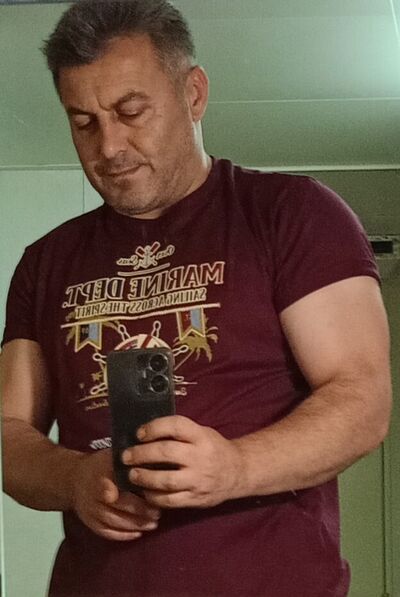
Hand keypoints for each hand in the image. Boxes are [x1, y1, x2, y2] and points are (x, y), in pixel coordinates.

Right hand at [71, 448, 160, 540]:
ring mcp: (90, 511)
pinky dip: (123, 535)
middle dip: (139, 511)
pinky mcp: (90, 523)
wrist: (74, 479)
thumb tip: (151, 459)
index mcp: (99, 475)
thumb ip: (127, 460)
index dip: (124, 492)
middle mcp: (93, 495)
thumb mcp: (111, 456)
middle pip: (117, 506)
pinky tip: (138, 533)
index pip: (109, 485)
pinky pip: (107, 532)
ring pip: (114, 522)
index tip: (143, 493)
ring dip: (135, 525)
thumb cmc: (100, 466)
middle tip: (157, 513)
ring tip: (152, 524)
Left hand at [122, 416, 243, 508]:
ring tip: (131, 474)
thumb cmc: (213, 448)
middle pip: (166, 453)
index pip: (176, 426)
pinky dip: (153, 497)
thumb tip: (146, 432)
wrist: (238, 472)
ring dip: (144, 477)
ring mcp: (198, 480)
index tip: (139, 433)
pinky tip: (144, 491)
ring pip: (166, 480)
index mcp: (201, 436)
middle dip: (141, 454)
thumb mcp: (202, 433)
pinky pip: (170, 501)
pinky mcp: (196, 499)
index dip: (155, 427)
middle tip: (126, 456)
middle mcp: (200, 457)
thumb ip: (180, 433)